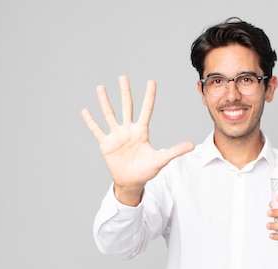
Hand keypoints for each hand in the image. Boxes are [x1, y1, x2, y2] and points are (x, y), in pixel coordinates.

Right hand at [81, 75, 194, 204]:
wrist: (131, 181)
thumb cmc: (146, 170)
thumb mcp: (161, 160)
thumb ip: (174, 151)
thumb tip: (192, 146)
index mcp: (141, 131)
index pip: (146, 110)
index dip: (149, 96)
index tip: (151, 82)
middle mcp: (128, 130)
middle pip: (127, 107)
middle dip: (125, 92)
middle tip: (123, 77)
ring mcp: (116, 136)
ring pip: (110, 114)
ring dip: (105, 101)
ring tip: (100, 87)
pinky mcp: (106, 144)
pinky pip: (97, 130)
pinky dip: (90, 121)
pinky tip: (85, 111)